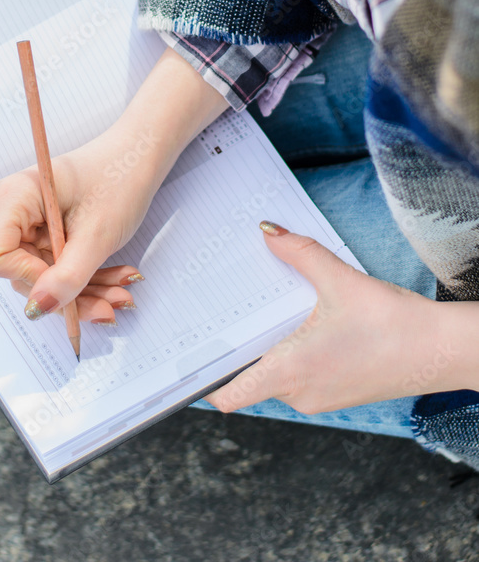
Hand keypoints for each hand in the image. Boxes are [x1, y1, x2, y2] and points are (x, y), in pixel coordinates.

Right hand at [0, 125, 160, 324]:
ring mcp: (29, 224)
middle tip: (112, 303)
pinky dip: (88, 279)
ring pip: (45, 278)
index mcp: (14, 197)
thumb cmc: (119, 178)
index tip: (67, 279)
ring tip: (123, 294)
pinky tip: (119, 281)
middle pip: (22, 273)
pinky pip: (58, 269)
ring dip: (85, 291)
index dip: (27, 277)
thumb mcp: (97, 235)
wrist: (139, 157)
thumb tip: (36, 310)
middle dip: (68, 293)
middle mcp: (13, 211)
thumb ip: (67, 276)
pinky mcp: (45, 234)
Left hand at [205, 222, 448, 414]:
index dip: (203, 378)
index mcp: (290, 371)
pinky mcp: (335, 394)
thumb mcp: (340, 280)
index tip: (186, 354)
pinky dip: (289, 353)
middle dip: (235, 347)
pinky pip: (297, 376)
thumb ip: (299, 253)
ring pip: (273, 374)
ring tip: (260, 310)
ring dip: (265, 347)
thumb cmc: (394, 324)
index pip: (228, 394)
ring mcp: (318, 398)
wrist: (442, 352)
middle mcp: (299, 393)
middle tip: (219, 311)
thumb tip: (267, 232)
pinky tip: (298, 323)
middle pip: (247, 377)